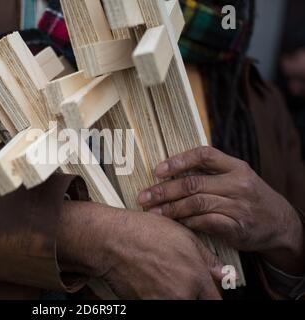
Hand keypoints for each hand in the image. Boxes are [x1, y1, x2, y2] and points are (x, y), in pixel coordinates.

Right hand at [57, 201, 223, 299]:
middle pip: (196, 303)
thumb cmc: (142, 232)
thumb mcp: (182, 235)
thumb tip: (222, 272)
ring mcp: (162, 302)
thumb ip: (207, 257)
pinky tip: (150, 281)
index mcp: (195, 276)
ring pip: (177, 304)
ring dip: (174, 295)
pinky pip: (158, 304)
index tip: (206, 292)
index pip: (215, 300)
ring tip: (162, 278)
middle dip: (192, 295)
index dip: (210, 295)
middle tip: (179, 280)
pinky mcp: (144, 305)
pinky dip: (157, 296)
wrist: (110, 240)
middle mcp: (181, 294)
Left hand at [138, 147, 304, 274]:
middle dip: (164, 190)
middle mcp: (238, 184)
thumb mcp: (236, 177)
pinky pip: (205, 223)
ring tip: (153, 212)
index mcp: (236, 166)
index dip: (178, 161)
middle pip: (193, 183)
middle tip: (143, 196)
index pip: (204, 155)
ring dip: (170, 208)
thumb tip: (168, 171)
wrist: (280, 224)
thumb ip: (210, 172)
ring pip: (196, 203)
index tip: (157, 171)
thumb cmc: (248, 197)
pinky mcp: (236, 227)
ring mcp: (238, 206)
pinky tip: (175, 223)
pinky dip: (187, 222)